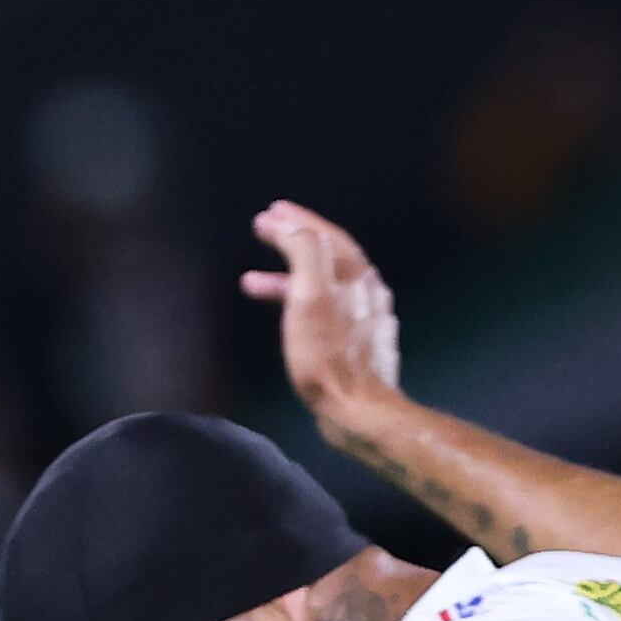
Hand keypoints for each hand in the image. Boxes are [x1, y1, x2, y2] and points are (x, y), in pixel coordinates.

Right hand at [243, 198, 402, 433]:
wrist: (357, 408)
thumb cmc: (326, 355)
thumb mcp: (308, 297)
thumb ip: (303, 253)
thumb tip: (293, 226)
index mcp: (354, 272)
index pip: (323, 234)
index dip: (296, 220)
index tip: (269, 212)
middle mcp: (366, 287)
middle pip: (327, 254)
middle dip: (293, 240)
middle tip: (264, 231)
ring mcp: (367, 315)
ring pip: (325, 282)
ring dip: (289, 276)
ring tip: (253, 283)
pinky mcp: (362, 341)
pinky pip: (331, 306)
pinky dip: (305, 300)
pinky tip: (293, 312)